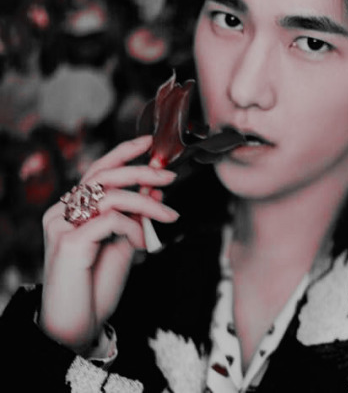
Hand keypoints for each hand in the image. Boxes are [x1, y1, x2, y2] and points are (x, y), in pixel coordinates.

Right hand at [39, 135, 178, 354]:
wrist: (79, 323)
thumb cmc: (99, 282)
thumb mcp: (125, 240)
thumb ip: (136, 213)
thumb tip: (157, 188)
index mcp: (73, 208)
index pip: (98, 169)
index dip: (124, 152)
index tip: (149, 141)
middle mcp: (61, 211)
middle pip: (104, 175)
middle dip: (142, 172)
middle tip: (170, 176)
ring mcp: (60, 225)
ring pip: (111, 195)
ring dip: (148, 204)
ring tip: (170, 218)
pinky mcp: (68, 242)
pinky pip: (111, 220)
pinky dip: (134, 229)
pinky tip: (142, 246)